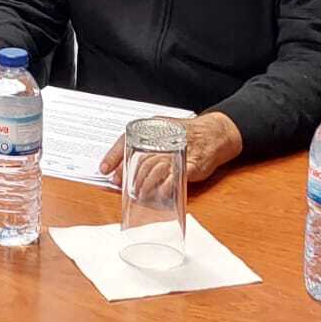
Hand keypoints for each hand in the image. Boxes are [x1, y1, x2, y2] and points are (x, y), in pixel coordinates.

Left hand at [96, 110, 243, 186]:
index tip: (104, 169)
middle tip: (122, 186)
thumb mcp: (163, 133)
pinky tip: (160, 192)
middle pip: (139, 158)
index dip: (113, 156)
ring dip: (145, 184)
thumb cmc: (186, 135)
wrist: (216, 133)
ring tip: (139, 193)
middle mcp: (165, 138)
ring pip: (155, 168)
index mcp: (154, 128)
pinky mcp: (193, 163)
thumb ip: (144, 148)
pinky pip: (176, 176)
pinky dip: (166, 186)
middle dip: (128, 175)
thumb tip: (121, 168)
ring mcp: (180, 151)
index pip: (127, 140)